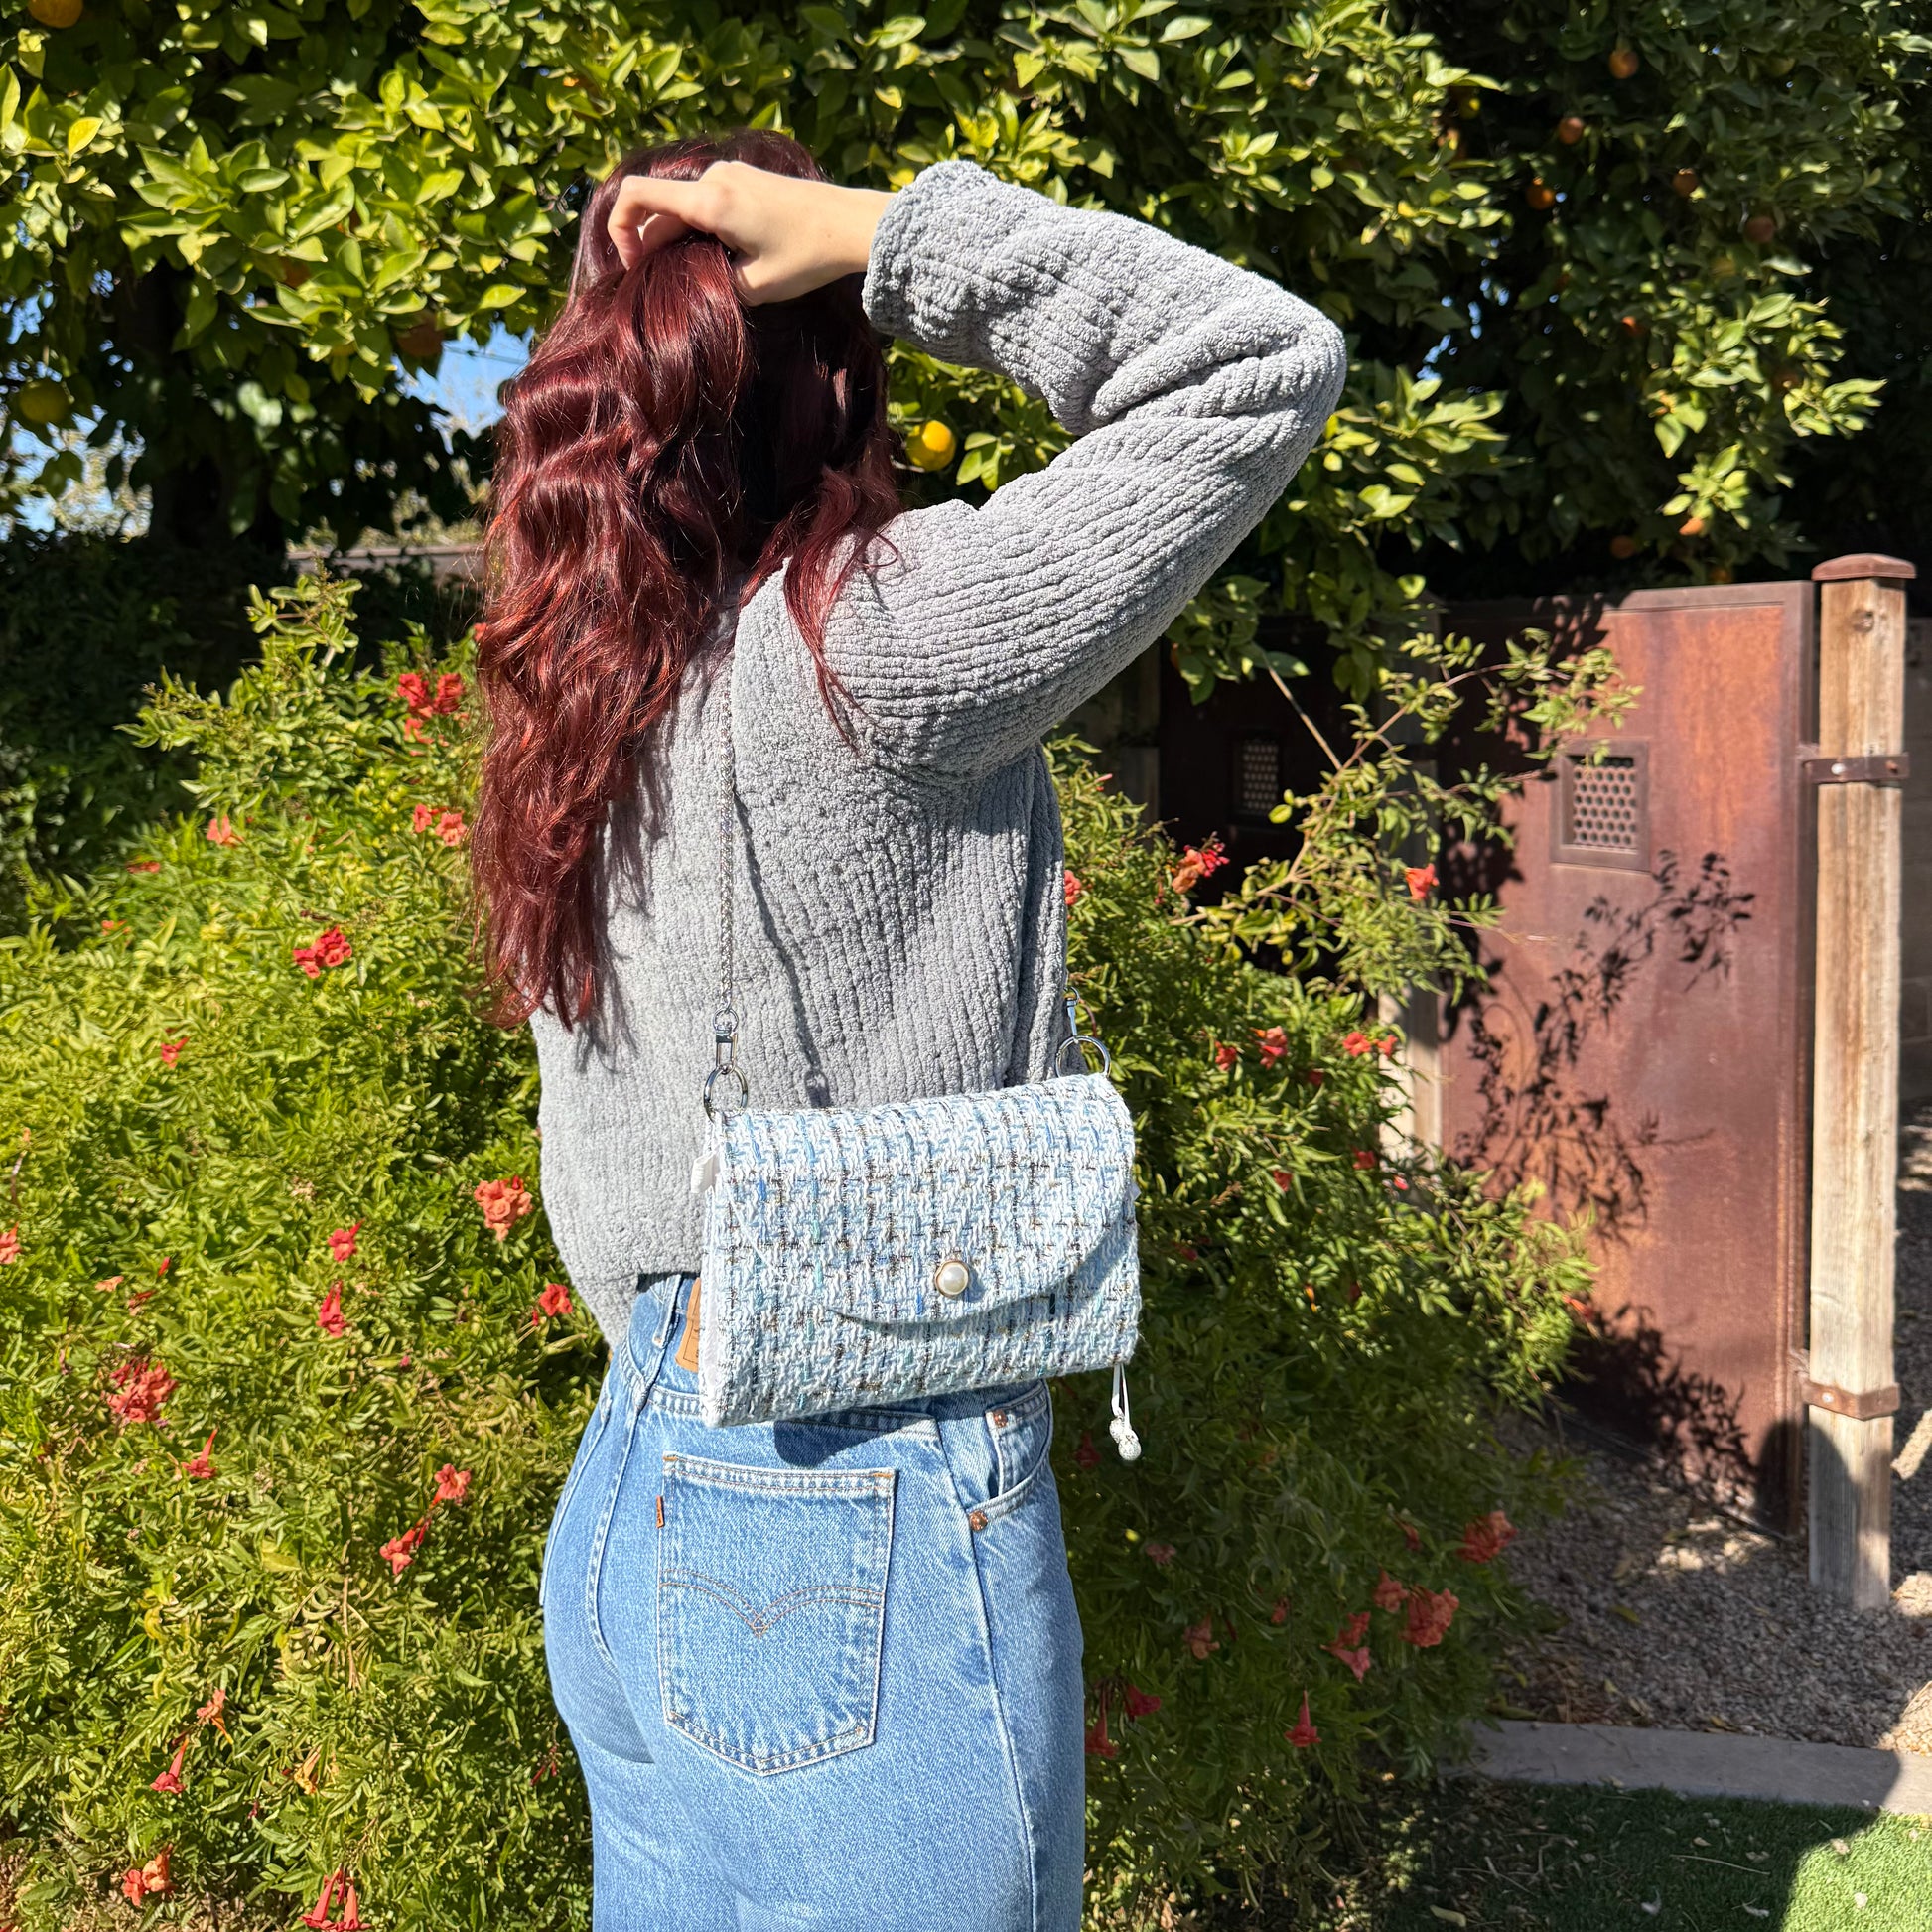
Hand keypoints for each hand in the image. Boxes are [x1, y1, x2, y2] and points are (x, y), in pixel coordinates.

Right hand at [606, 160, 892, 304]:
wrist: (850, 223)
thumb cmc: (806, 256)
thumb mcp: (756, 284)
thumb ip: (712, 282)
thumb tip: (690, 284)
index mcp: (709, 201)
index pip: (636, 197)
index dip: (620, 230)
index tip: (634, 266)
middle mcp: (714, 178)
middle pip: (659, 208)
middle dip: (651, 245)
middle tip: (662, 284)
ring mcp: (730, 173)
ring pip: (682, 205)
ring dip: (677, 237)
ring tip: (694, 274)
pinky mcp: (745, 178)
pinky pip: (705, 199)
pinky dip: (697, 225)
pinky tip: (716, 255)